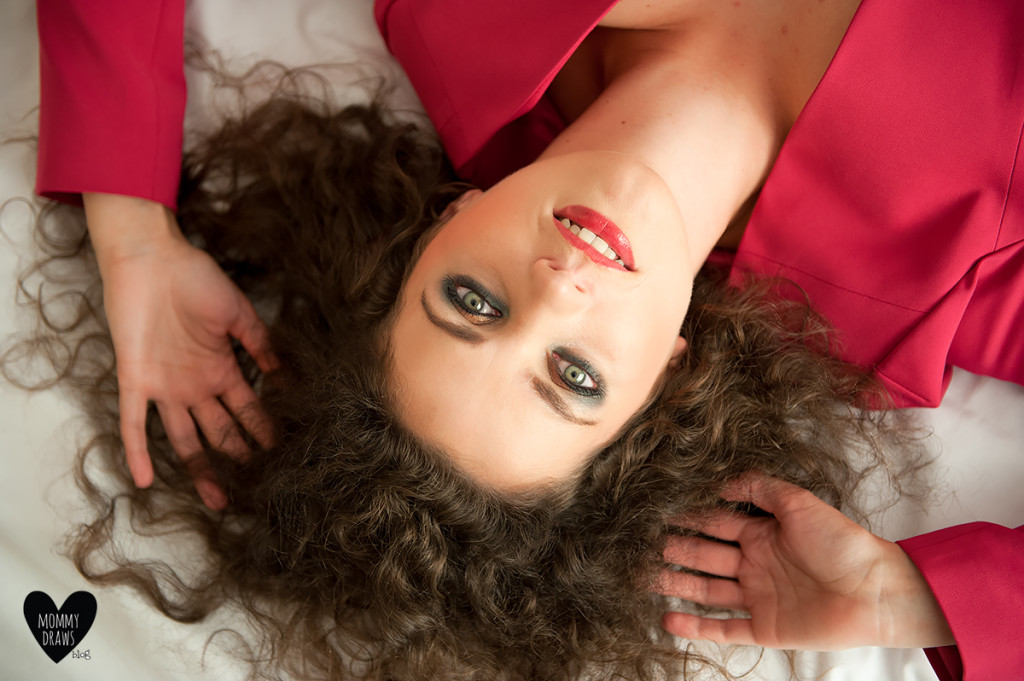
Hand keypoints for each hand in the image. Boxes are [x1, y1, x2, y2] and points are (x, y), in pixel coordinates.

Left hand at [84, 194, 276, 509]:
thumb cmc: (197, 278)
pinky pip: (134, 423)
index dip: (264, 432)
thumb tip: (284, 375)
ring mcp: (165, 386)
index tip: (282, 455)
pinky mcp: (135, 380)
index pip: (247, 410)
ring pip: (183, 438)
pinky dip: (138, 451)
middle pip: (218, 433)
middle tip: (256, 489)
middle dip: (237, 460)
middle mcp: (194, 386)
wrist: (152, 259)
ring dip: (200, 467)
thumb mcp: (237, 313)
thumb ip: (259, 344)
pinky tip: (145, 480)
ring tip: (218, 498)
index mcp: (220, 369)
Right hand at [656, 474, 954, 650]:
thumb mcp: (801, 503)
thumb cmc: (842, 544)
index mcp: (763, 534)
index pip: (717, 523)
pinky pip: (723, 628)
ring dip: (676, 584)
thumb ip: (762, 489)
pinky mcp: (765, 628)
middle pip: (705, 556)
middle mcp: (756, 564)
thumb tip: (723, 482)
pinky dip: (695, 627)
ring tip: (644, 579)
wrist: (876, 591)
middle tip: (641, 545)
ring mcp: (758, 597)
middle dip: (675, 549)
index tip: (659, 512)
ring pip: (706, 590)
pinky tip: (669, 620)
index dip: (689, 517)